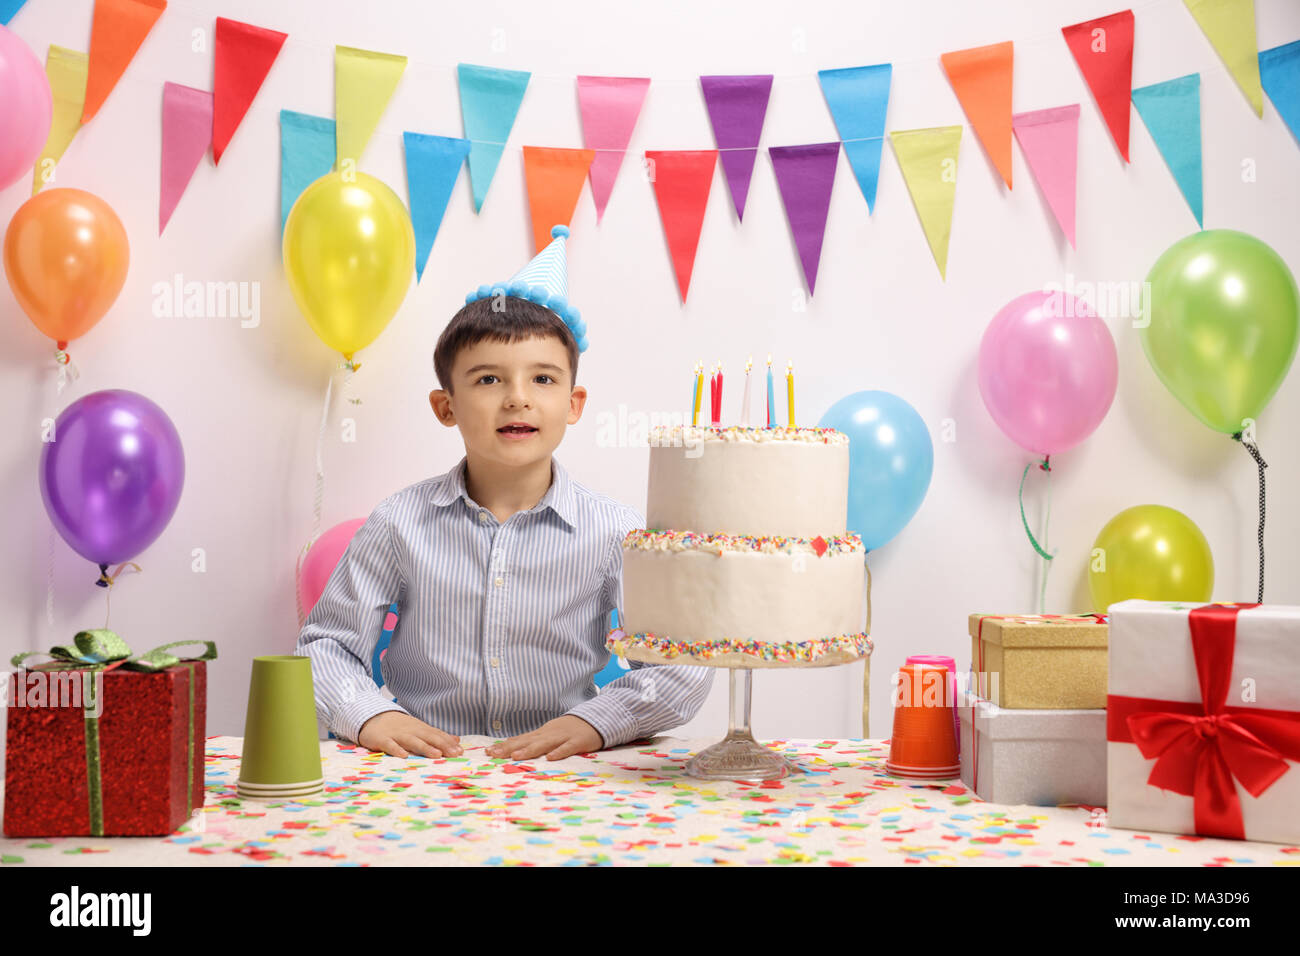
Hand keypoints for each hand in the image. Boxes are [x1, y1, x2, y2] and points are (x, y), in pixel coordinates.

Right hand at [357, 710, 461, 757]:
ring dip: (425, 748)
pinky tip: (404, 756)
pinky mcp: (382, 740)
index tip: (460, 751)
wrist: (372, 717)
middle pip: (429, 738)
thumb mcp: (420, 729)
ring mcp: (397, 735)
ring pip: (412, 741)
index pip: (437, 735)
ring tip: (437, 755)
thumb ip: (437, 735)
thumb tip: (457, 740)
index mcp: (421, 729)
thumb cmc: (400, 727)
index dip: (449, 743)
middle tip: (454, 754)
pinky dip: (396, 750)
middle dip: (442, 746)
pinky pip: (390, 745)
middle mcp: (411, 731)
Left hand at [485, 715, 603, 760]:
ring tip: (516, 757)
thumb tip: (509, 746)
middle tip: (494, 755)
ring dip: (530, 750)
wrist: (596, 720)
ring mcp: (563, 737)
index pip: (520, 739)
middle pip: (527, 742)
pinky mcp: (578, 741)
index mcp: (541, 733)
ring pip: (544, 744)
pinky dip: (559, 752)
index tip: (488, 752)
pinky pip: (568, 748)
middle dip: (510, 748)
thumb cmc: (569, 730)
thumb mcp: (548, 733)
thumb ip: (532, 740)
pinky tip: (550, 758)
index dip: (504, 745)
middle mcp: (549, 734)